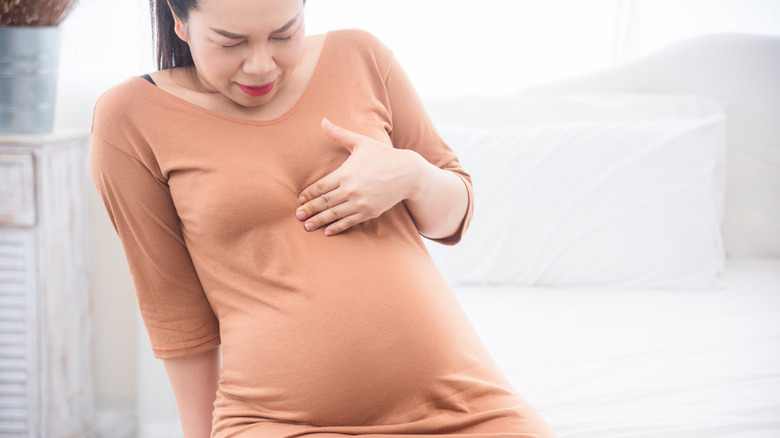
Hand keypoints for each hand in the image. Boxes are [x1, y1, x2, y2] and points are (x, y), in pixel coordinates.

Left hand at [295, 118, 424, 235]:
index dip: (308, 194)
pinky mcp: (369, 212)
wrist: (408, 173)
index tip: (300, 200)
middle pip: (324, 202)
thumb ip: (340, 134)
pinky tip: (328, 231)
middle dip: (309, 210)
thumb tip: (323, 121)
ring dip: (319, 221)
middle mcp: (350, 189)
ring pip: (334, 214)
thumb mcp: (361, 142)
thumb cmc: (383, 155)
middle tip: (297, 216)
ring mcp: (360, 203)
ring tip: (307, 226)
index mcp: (345, 173)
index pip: (320, 187)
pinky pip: (349, 222)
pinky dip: (337, 227)